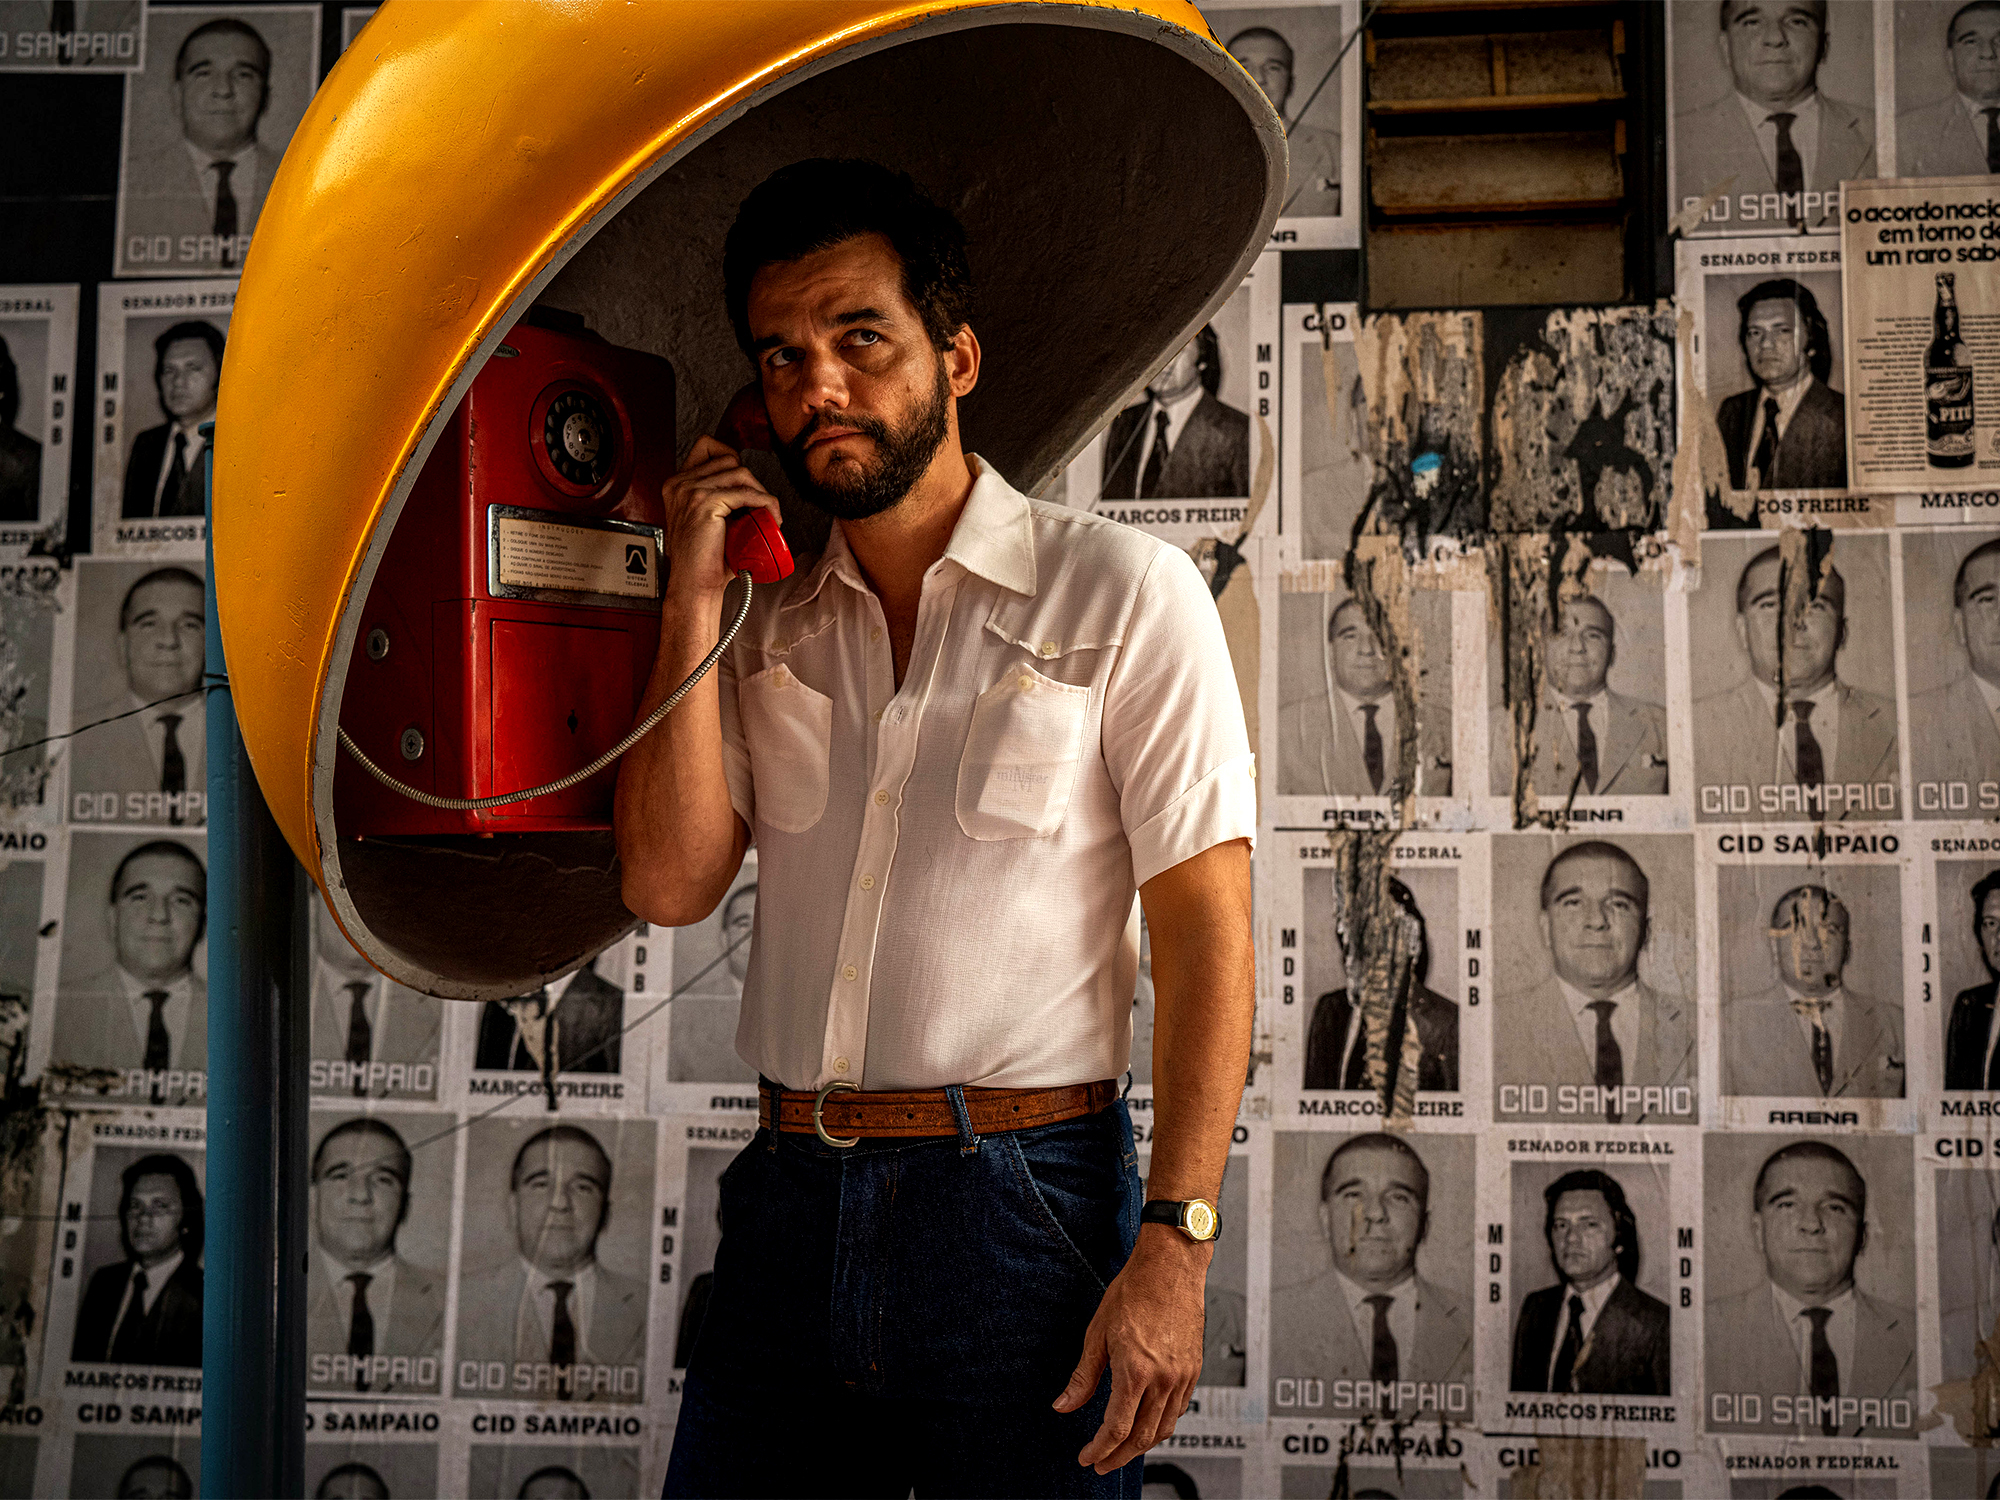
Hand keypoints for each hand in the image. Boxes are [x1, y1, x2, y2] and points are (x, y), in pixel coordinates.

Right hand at [659, 435, 781, 603]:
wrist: (694, 585)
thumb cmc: (704, 560)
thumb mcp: (706, 520)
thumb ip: (716, 498)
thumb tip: (749, 488)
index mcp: (676, 484)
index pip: (707, 445)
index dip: (731, 457)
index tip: (745, 482)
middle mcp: (680, 483)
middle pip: (729, 458)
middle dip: (751, 480)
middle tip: (760, 506)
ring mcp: (690, 491)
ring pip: (740, 472)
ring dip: (761, 492)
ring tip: (767, 515)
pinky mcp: (705, 503)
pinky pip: (746, 494)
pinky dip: (765, 503)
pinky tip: (771, 517)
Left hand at [1053, 1226, 1209, 1472]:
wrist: (1171, 1266)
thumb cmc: (1135, 1290)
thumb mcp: (1098, 1333)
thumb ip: (1083, 1376)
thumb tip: (1064, 1405)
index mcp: (1135, 1370)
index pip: (1116, 1428)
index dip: (1099, 1449)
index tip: (1087, 1456)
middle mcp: (1163, 1378)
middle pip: (1141, 1437)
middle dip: (1119, 1457)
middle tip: (1102, 1463)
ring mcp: (1182, 1376)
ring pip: (1164, 1428)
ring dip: (1142, 1446)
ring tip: (1122, 1450)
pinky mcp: (1193, 1369)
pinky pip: (1179, 1409)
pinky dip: (1162, 1424)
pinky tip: (1149, 1422)